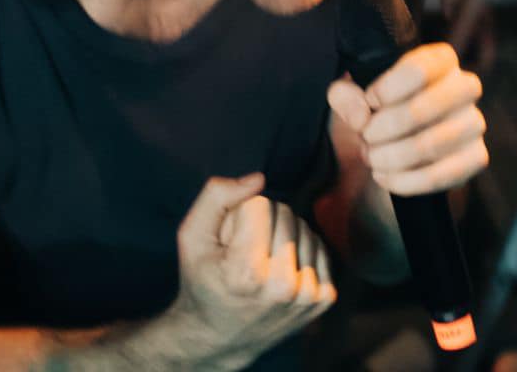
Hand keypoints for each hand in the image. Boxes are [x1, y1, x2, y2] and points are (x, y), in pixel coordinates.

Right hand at [168, 175, 335, 368]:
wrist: (219, 338)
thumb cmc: (203, 282)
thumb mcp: (192, 238)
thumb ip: (216, 197)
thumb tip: (259, 179)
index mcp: (247, 273)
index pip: (260, 204)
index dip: (241, 215)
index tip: (230, 242)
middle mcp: (282, 286)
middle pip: (286, 213)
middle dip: (264, 222)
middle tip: (244, 253)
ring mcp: (307, 294)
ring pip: (305, 227)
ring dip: (284, 235)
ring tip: (261, 263)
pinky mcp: (324, 298)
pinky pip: (320, 245)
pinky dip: (301, 250)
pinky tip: (281, 269)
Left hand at [325, 41, 488, 196]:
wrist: (390, 145)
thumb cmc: (375, 111)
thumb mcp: (352, 95)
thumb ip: (344, 96)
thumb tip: (361, 117)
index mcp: (440, 61)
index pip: (420, 69)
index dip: (387, 89)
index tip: (369, 101)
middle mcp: (465, 87)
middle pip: (430, 106)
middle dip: (387, 128)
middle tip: (366, 137)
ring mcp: (474, 123)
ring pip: (435, 143)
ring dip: (393, 156)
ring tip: (373, 158)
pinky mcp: (476, 157)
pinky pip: (445, 175)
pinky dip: (407, 181)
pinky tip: (385, 176)